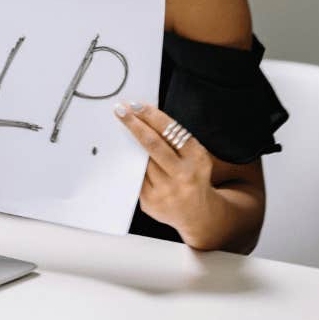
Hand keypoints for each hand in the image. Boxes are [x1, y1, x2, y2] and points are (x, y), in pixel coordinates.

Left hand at [114, 101, 217, 246]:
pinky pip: (135, 176)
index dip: (151, 116)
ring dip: (129, 143)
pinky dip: (129, 163)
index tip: (135, 105)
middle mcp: (183, 176)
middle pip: (152, 144)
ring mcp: (166, 191)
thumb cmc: (193, 176)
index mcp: (197, 159)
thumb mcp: (195, 156)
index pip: (170, 131)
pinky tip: (125, 155)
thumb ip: (174, 139)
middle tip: (120, 110)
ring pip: (141, 160)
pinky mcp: (151, 202)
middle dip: (134, 124)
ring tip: (120, 130)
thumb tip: (143, 116)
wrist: (198, 214)